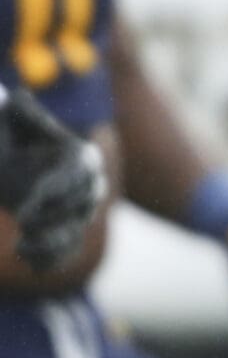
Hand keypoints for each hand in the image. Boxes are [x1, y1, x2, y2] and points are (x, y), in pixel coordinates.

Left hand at [0, 88, 105, 271]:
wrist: (10, 162)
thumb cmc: (15, 138)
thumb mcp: (17, 120)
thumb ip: (23, 111)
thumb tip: (20, 98)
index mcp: (83, 159)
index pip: (80, 179)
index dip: (58, 192)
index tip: (30, 201)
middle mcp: (88, 188)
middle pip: (81, 208)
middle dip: (53, 217)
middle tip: (24, 218)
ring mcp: (76, 215)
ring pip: (74, 234)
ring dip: (50, 244)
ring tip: (23, 245)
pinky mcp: (63, 236)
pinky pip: (63, 254)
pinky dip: (48, 260)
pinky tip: (25, 255)